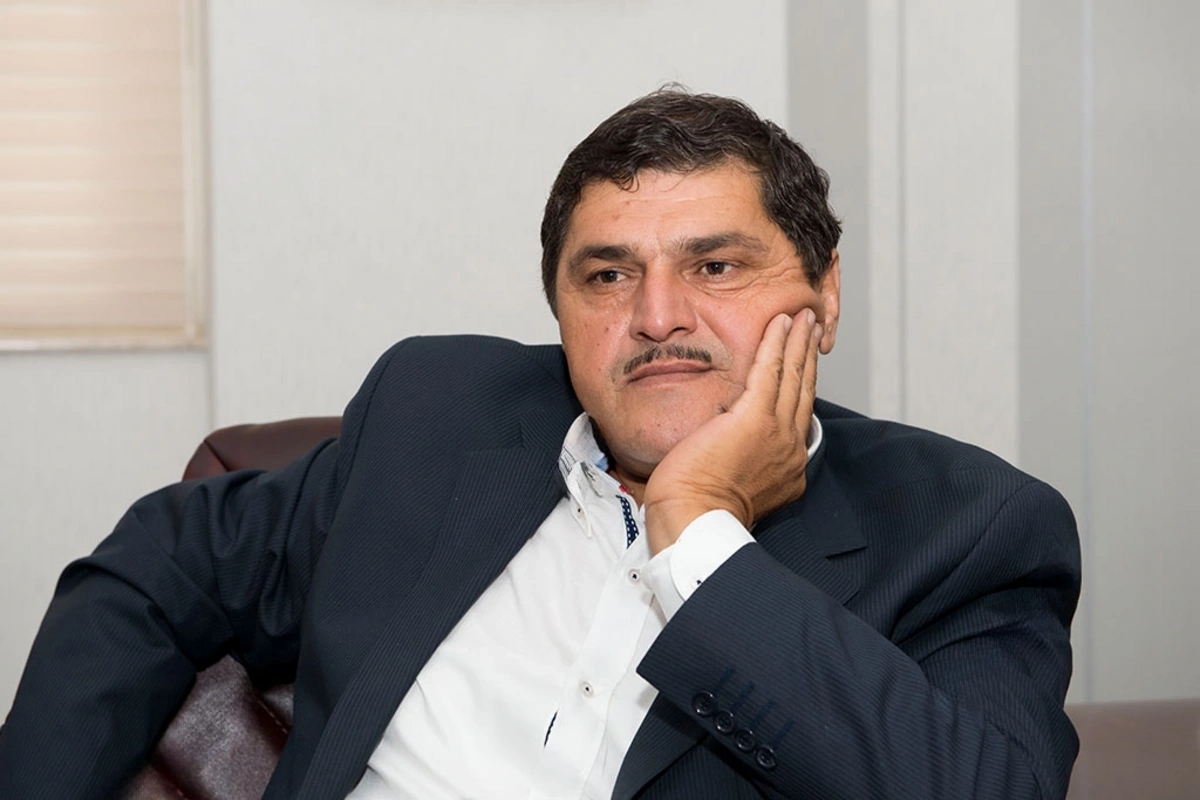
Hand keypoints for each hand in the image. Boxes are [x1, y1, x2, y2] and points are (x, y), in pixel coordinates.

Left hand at [643, 309, 821, 553]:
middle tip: (812, 329)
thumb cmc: (698, 512)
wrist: (695, 521)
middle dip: (808, 357)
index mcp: (786, 468)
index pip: (796, 417)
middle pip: (803, 391)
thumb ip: (742, 462)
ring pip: (794, 376)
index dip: (801, 386)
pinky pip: (771, 371)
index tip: (803, 366)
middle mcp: (790, 449)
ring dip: (799, 342)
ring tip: (803, 318)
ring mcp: (776, 432)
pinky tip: (781, 322)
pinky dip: (778, 343)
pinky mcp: (754, 418)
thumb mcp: (734, 488)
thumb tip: (728, 445)